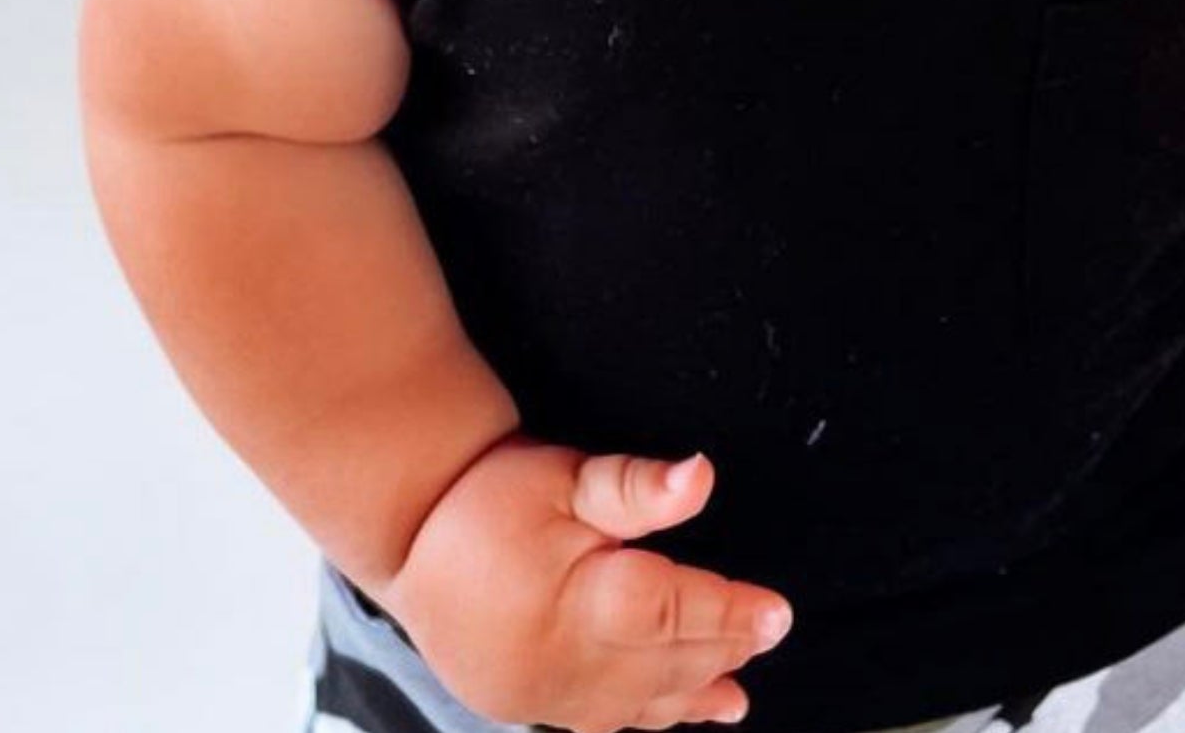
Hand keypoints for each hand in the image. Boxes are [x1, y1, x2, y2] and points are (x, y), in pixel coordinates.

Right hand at [379, 432, 795, 732]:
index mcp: (585, 602)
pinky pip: (600, 721)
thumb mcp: (566, 477)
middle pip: (667, 663)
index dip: (732, 614)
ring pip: (638, 703)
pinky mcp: (526, 704)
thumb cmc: (488, 496)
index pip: (678, 614)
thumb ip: (637, 487)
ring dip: (691, 695)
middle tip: (771, 633)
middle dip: (723, 649)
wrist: (406, 531)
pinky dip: (644, 718)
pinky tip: (669, 714)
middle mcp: (571, 662)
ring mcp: (547, 694)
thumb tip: (701, 475)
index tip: (778, 613)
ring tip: (736, 699)